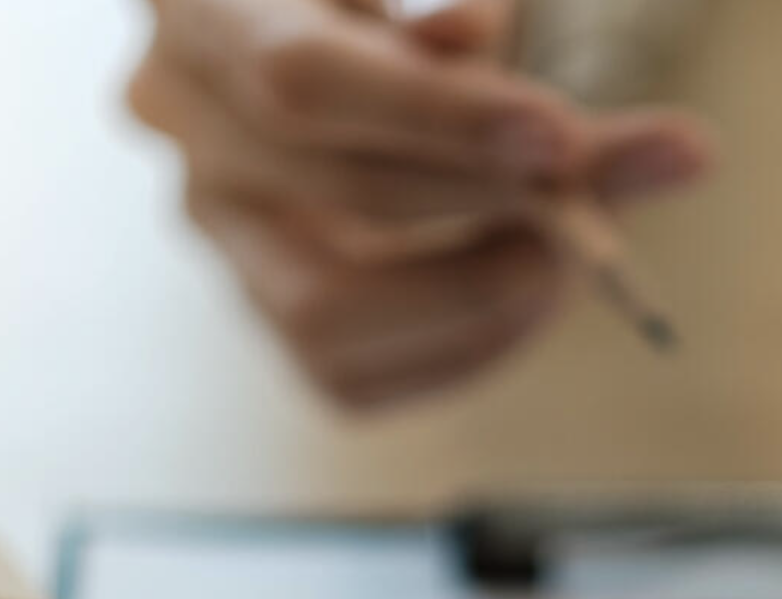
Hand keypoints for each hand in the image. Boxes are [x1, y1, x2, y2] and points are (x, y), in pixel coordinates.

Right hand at [128, 0, 712, 407]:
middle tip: (601, 188)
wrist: (329, 32)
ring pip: (323, 313)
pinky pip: (353, 378)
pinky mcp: (261, 312)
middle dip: (492, 196)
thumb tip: (486, 50)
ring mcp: (213, 231)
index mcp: (203, 8)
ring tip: (566, 253)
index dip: (438, 116)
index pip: (304, 80)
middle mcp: (181, 126)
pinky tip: (530, 298)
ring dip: (472, 293)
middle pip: (336, 188)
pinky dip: (464, 351)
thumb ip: (450, 8)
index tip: (560, 134)